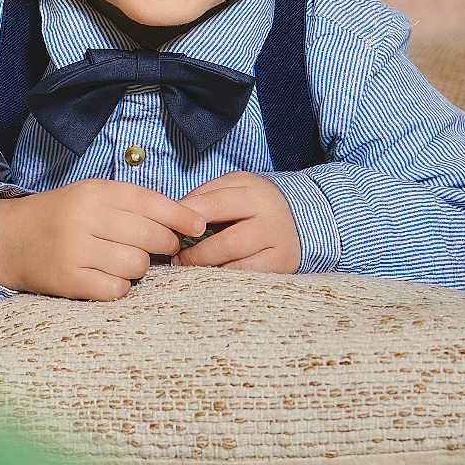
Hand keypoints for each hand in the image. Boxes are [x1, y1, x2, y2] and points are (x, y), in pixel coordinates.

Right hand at [0, 179, 206, 301]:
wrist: (9, 239)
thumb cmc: (61, 217)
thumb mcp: (92, 197)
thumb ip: (133, 205)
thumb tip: (188, 223)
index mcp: (95, 191)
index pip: (150, 202)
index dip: (180, 216)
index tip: (199, 226)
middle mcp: (85, 217)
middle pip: (150, 237)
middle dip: (163, 245)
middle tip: (158, 249)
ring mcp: (76, 249)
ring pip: (137, 265)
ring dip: (137, 268)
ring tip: (120, 261)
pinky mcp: (69, 280)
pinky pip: (117, 290)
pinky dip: (118, 288)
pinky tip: (105, 278)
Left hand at [175, 172, 299, 272]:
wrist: (297, 219)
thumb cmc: (252, 203)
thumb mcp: (232, 187)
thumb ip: (204, 196)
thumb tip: (173, 216)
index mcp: (254, 193)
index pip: (214, 205)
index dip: (186, 217)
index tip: (167, 228)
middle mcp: (271, 221)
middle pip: (227, 243)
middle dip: (196, 254)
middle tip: (176, 258)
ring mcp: (280, 247)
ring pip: (238, 266)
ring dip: (208, 269)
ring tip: (188, 267)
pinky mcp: (282, 268)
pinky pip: (247, 278)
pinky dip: (225, 277)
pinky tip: (211, 274)